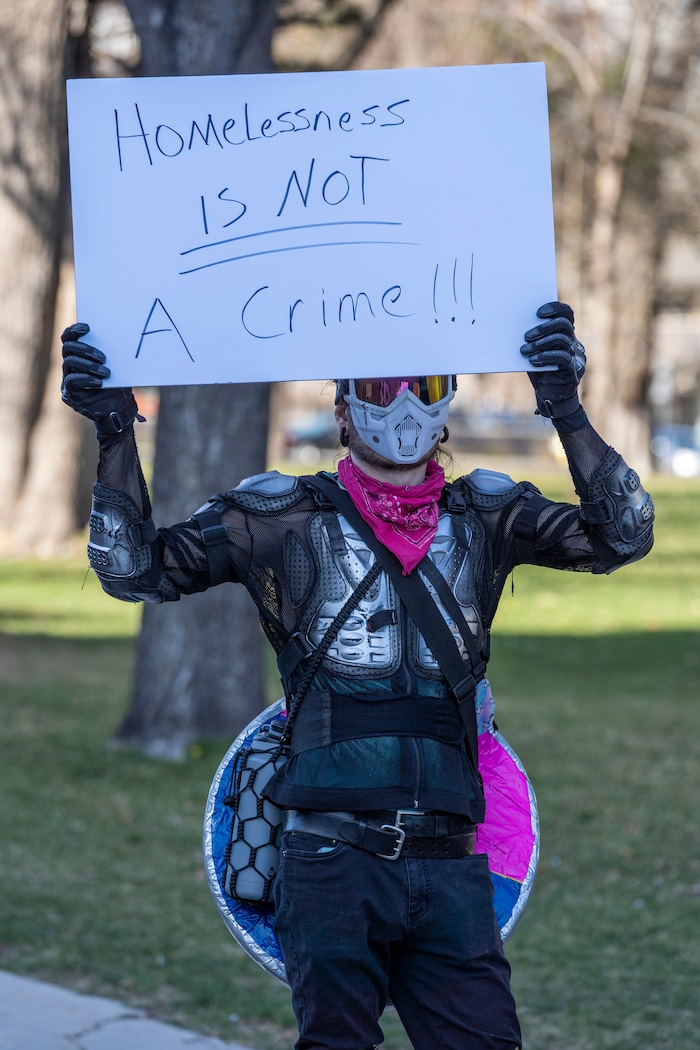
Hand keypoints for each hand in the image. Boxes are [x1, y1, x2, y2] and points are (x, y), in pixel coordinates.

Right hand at [61, 323, 139, 436]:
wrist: (119, 409)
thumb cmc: (117, 384)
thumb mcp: (116, 365)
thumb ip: (109, 352)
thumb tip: (116, 333)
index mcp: (78, 356)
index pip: (68, 339)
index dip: (74, 331)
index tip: (87, 328)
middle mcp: (69, 366)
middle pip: (68, 348)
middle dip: (85, 349)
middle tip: (103, 357)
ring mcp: (67, 380)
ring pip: (69, 363)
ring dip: (89, 365)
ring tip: (105, 372)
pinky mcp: (69, 394)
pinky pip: (72, 381)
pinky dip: (86, 379)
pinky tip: (99, 382)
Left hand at [520, 302, 585, 420]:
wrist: (550, 398)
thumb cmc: (540, 373)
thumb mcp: (535, 352)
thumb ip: (533, 339)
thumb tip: (515, 324)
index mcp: (566, 335)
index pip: (567, 313)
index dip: (555, 309)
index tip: (538, 312)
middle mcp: (574, 342)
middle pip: (564, 324)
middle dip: (543, 327)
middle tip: (526, 335)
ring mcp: (576, 356)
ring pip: (563, 338)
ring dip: (541, 343)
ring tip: (525, 350)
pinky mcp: (574, 369)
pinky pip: (563, 357)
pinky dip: (545, 356)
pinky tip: (533, 361)